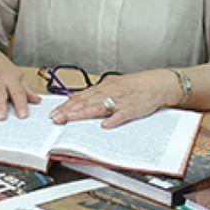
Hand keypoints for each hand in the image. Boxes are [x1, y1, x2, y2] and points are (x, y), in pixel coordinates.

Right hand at [0, 48, 40, 120]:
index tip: (23, 115)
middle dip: (1, 106)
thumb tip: (38, 101)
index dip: (21, 104)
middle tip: (2, 118)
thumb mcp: (16, 75)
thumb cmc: (1, 67)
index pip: (18, 92)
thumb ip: (26, 90)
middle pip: (0, 94)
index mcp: (11, 79)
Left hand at [51, 70, 177, 129]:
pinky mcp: (132, 108)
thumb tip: (73, 96)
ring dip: (84, 114)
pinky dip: (113, 119)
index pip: (80, 97)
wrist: (156, 84)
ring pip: (99, 107)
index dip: (65, 106)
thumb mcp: (110, 84)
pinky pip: (121, 115)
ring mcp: (120, 100)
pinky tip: (105, 125)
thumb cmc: (133, 86)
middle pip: (86, 102)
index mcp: (103, 87)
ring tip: (71, 120)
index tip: (53, 113)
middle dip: (69, 111)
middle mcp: (108, 93)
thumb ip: (92, 92)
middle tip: (56, 119)